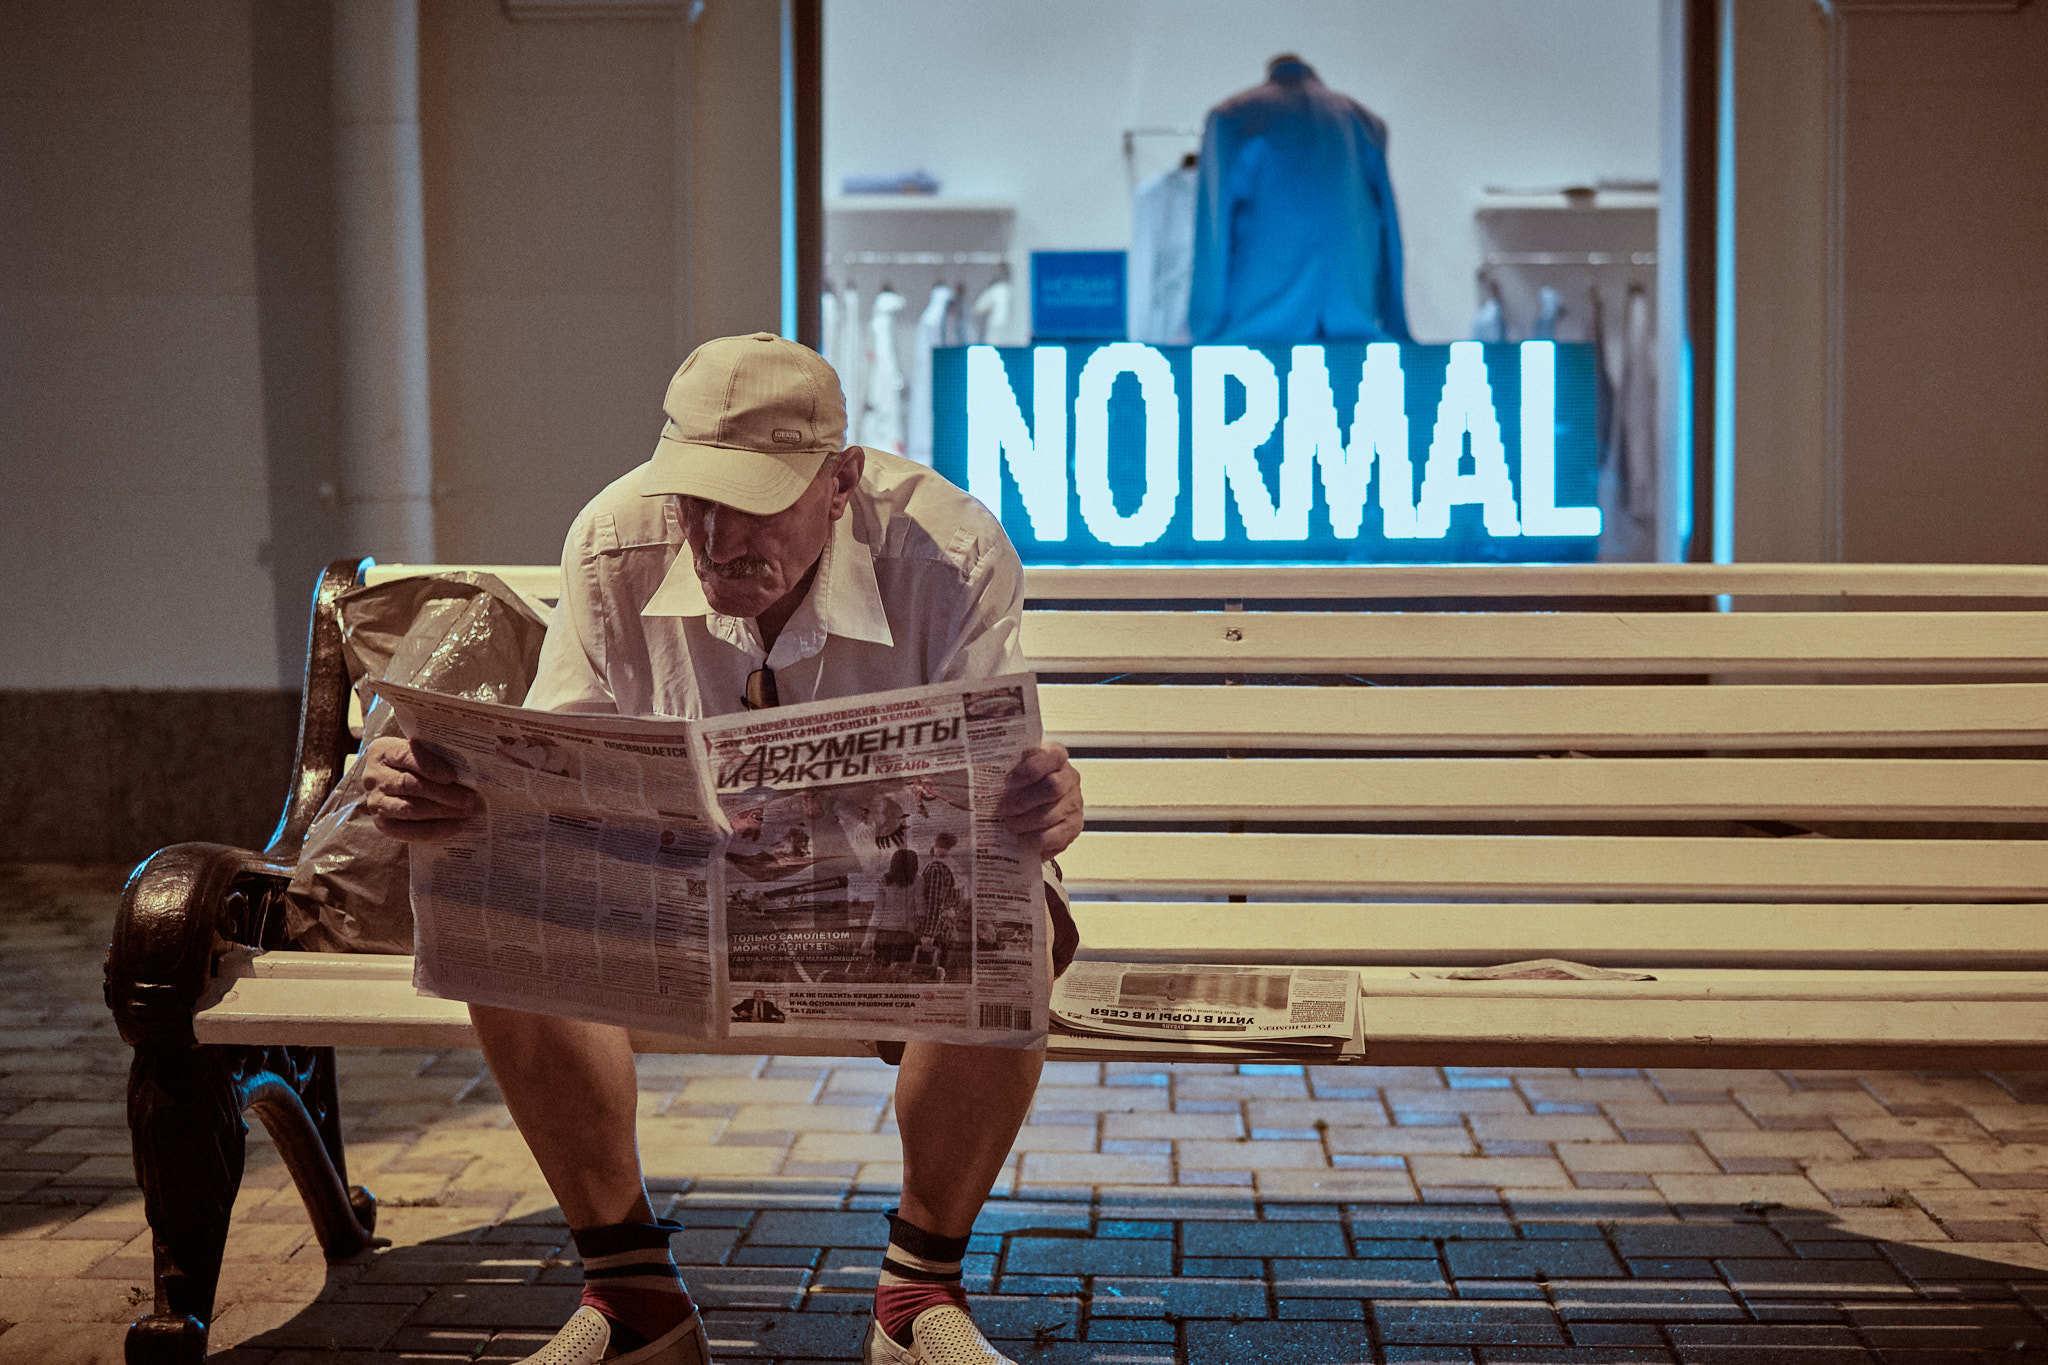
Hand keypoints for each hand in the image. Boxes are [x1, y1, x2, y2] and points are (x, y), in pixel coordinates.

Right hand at [359, 735, 476, 840]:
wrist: (389, 783)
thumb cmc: (413, 763)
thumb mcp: (419, 751)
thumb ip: (436, 755)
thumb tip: (469, 771)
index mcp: (383, 751)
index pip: (406, 756)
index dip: (430, 766)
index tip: (452, 776)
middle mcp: (374, 777)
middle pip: (409, 785)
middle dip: (443, 793)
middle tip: (470, 798)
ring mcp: (375, 803)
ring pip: (410, 809)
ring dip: (442, 812)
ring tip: (467, 812)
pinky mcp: (382, 824)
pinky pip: (409, 831)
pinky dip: (435, 830)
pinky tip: (457, 826)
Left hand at [1000, 742, 1082, 857]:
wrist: (1035, 807)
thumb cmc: (1020, 785)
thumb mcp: (1012, 768)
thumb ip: (1000, 765)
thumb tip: (964, 774)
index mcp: (1055, 756)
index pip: (1051, 756)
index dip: (1030, 769)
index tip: (1008, 781)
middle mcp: (1069, 778)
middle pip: (1052, 787)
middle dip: (1022, 801)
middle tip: (1002, 809)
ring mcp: (1074, 804)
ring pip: (1049, 815)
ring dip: (1023, 823)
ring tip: (1008, 824)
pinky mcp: (1072, 828)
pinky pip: (1051, 837)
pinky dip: (1031, 840)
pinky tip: (1020, 838)